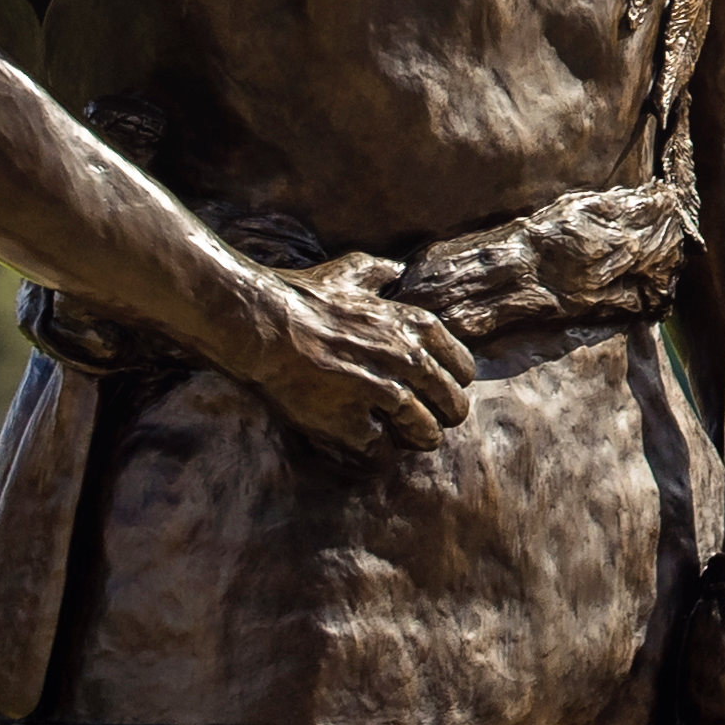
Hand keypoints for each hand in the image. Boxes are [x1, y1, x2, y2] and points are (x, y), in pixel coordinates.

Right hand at [234, 256, 475, 457]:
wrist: (261, 323)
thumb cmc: (303, 297)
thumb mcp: (351, 272)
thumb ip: (379, 273)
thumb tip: (396, 270)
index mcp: (417, 326)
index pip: (463, 371)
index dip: (450, 384)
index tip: (433, 391)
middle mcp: (408, 360)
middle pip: (453, 408)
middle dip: (439, 417)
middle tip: (420, 422)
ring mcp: (382, 394)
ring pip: (425, 435)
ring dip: (413, 440)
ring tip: (399, 438)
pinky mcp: (351, 423)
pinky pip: (381, 454)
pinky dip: (374, 455)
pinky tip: (362, 444)